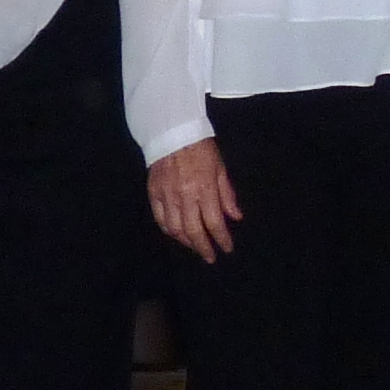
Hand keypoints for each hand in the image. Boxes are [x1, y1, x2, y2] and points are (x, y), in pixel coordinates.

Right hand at [149, 141, 241, 261]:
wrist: (172, 132)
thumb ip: (227, 195)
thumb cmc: (201, 149)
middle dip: (203, 247)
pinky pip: (160, 219)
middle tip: (210, 257)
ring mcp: (167, 196)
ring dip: (186, 242)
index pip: (214, 223)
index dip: (221, 239)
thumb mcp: (220, 169)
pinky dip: (169, 231)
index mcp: (204, 189)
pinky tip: (176, 234)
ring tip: (195, 247)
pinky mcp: (153, 193)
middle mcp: (185, 197)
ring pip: (175, 229)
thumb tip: (235, 217)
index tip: (227, 249)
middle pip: (193, 231)